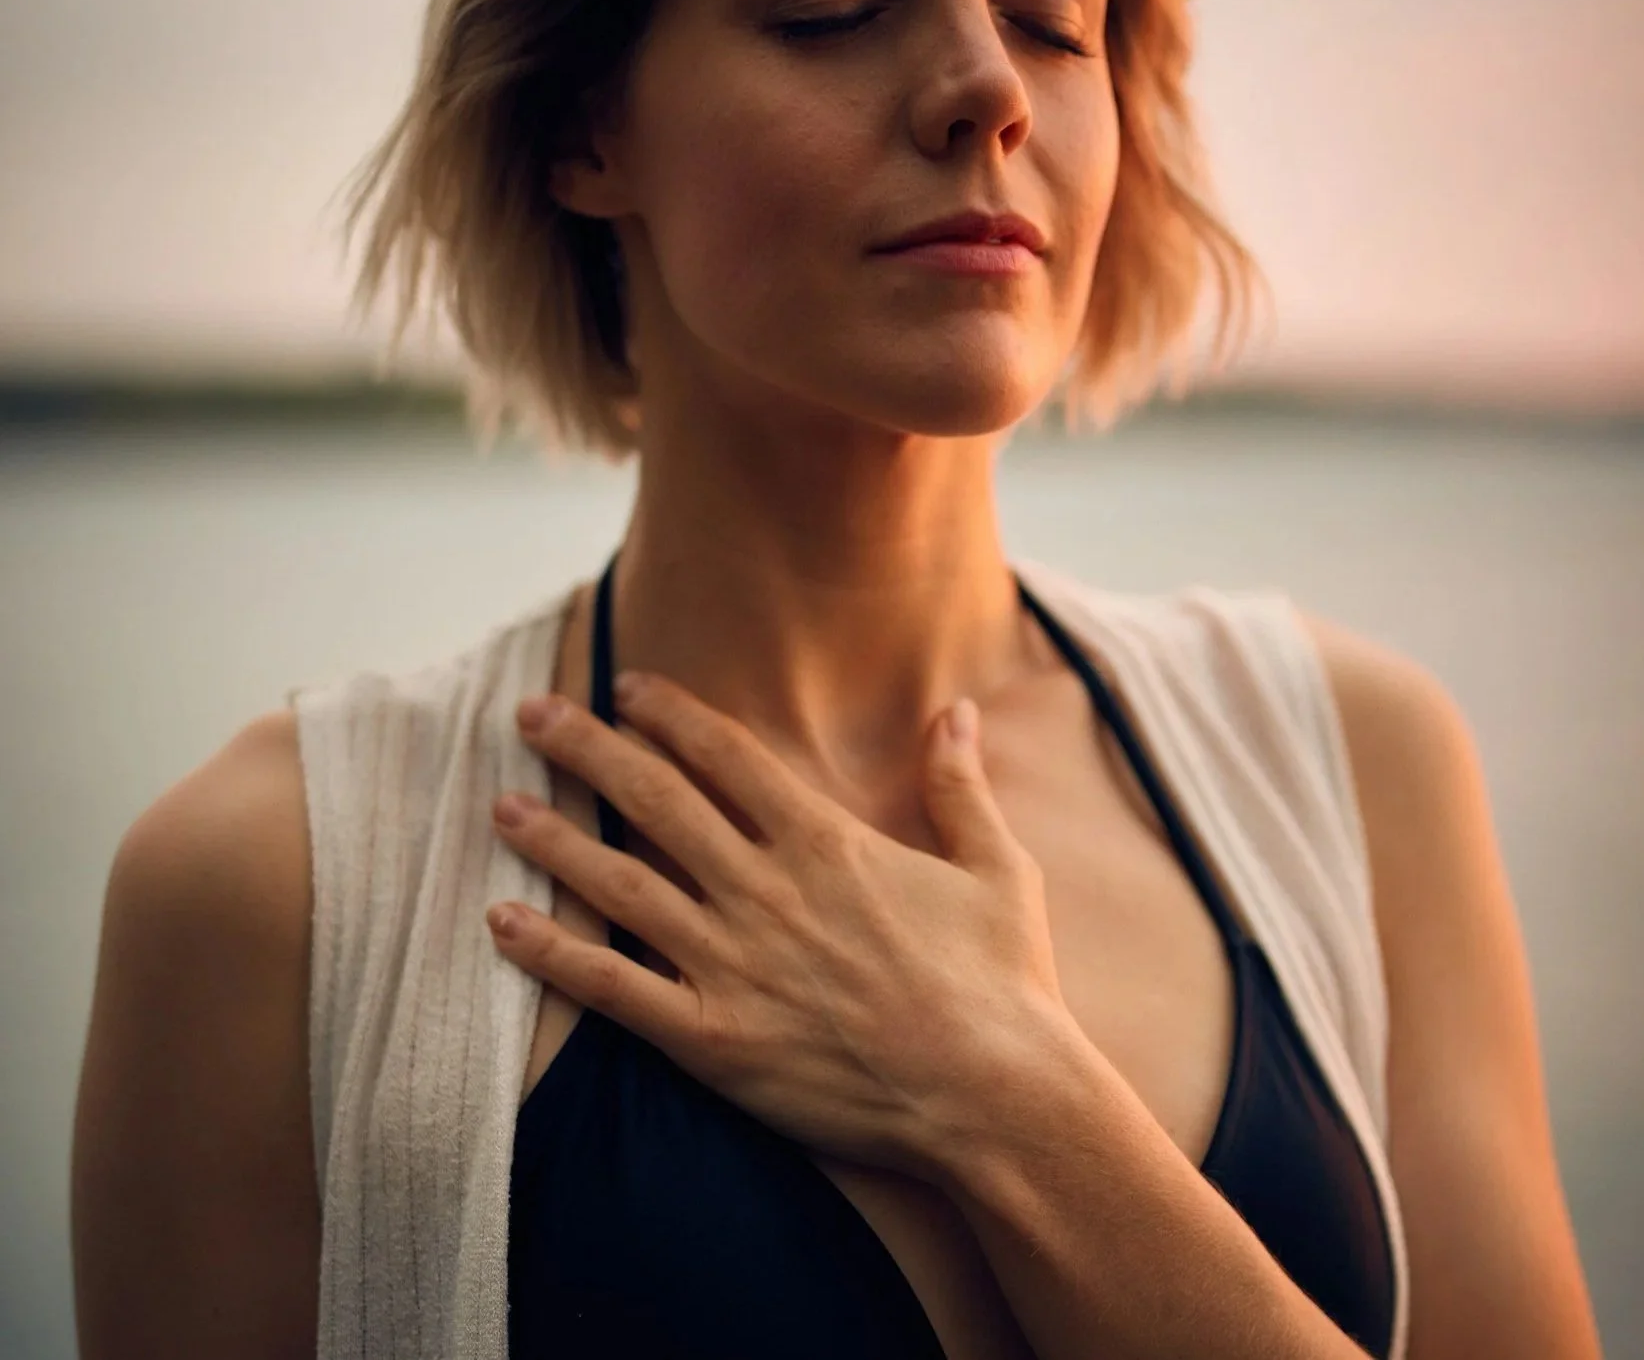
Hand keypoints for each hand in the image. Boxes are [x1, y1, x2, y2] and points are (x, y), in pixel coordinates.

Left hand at [486, 671, 1070, 1179]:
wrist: (996, 1097)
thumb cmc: (1003, 983)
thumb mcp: (997, 867)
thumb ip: (960, 783)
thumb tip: (956, 708)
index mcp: (825, 843)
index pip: (726, 755)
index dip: (668, 714)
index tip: (626, 686)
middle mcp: (765, 890)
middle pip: (655, 798)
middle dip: (588, 748)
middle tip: (532, 715)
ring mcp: (733, 964)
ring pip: (620, 884)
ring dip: (554, 839)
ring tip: (500, 805)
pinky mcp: (714, 1039)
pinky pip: (614, 989)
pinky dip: (553, 954)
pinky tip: (501, 922)